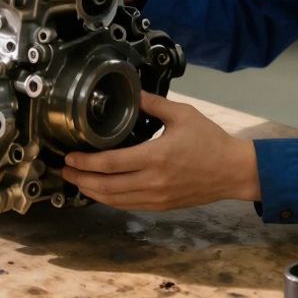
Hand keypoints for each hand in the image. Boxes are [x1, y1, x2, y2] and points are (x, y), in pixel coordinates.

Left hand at [61, 92, 260, 210]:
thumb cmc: (209, 140)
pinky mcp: (161, 206)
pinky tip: (101, 191)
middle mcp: (153, 181)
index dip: (86, 162)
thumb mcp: (183, 114)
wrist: (232, 171)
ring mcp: (156, 197)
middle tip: (65, 170)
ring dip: (91, 192)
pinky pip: (128, 206)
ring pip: (114, 200)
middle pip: (106, 186)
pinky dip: (109, 199)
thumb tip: (131, 91)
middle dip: (81, 178)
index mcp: (156, 157)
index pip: (111, 163)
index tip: (71, 156)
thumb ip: (154, 103)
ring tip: (77, 181)